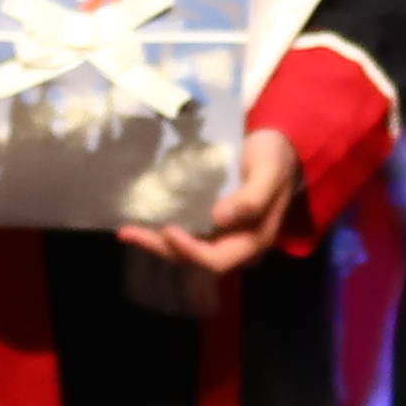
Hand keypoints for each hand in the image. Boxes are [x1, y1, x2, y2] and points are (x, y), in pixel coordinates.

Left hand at [127, 127, 305, 281]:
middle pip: (194, 259)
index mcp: (253, 240)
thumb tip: (219, 218)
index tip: (169, 230)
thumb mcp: (268, 173)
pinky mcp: (211, 219)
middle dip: (161, 248)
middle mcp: (234, 242)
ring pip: (185, 248)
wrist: (279, 145)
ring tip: (127, 231)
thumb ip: (251, 198)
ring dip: (156, 242)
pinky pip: (186, 230)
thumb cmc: (275, 157)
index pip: (217, 261)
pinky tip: (141, 219)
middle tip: (130, 233)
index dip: (190, 251)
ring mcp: (222, 232)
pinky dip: (162, 229)